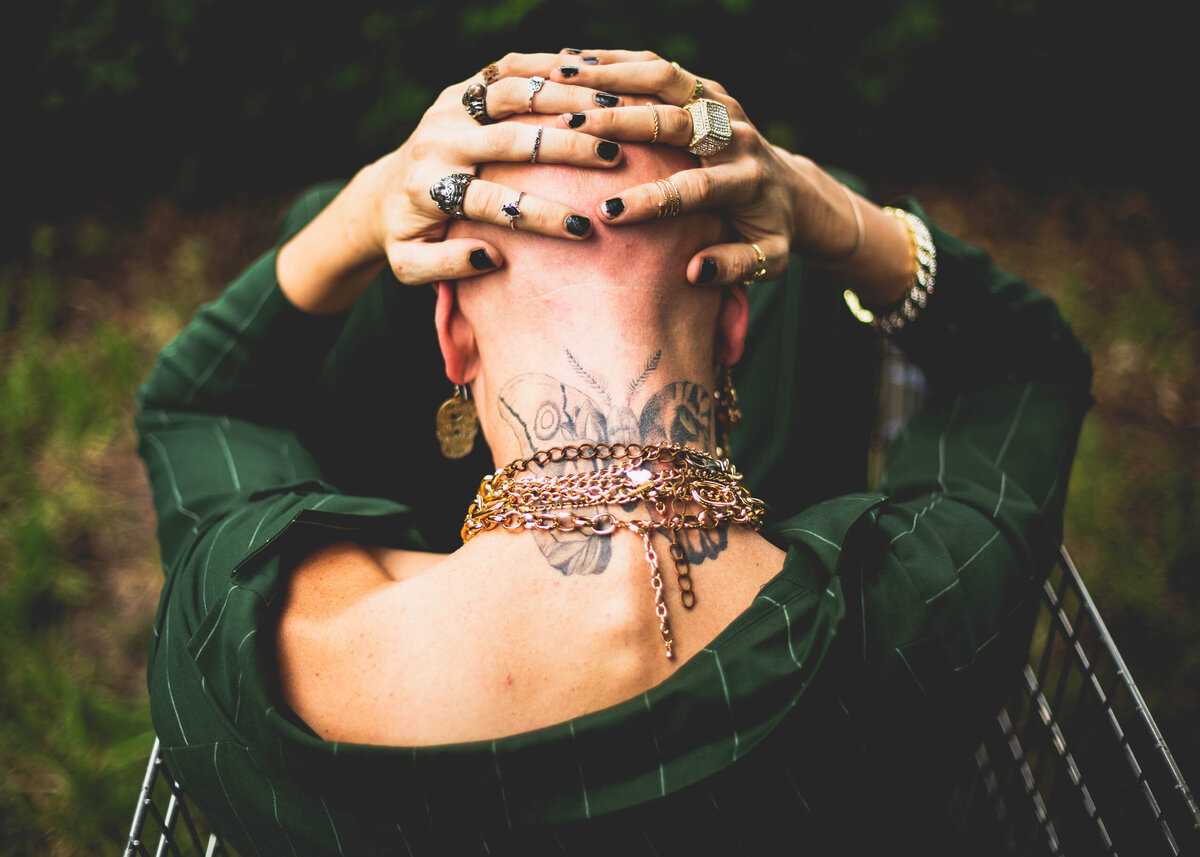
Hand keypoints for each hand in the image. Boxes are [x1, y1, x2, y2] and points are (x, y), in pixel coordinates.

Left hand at [279, 54, 635, 310]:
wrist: (383, 191)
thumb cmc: (408, 237)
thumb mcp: (410, 266)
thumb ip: (447, 267)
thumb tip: (492, 256)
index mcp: (428, 188)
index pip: (490, 201)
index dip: (538, 215)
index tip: (581, 229)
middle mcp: (438, 141)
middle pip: (508, 138)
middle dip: (564, 147)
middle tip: (612, 156)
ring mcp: (450, 108)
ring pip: (511, 93)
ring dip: (563, 99)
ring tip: (611, 108)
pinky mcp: (461, 89)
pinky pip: (508, 71)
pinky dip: (548, 69)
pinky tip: (588, 77)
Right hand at [543, 49, 911, 298]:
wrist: (792, 191)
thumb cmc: (769, 233)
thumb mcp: (767, 261)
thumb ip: (735, 267)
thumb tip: (694, 271)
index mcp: (747, 182)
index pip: (697, 187)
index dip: (653, 199)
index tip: (609, 214)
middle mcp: (737, 137)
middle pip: (679, 121)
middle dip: (625, 123)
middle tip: (574, 128)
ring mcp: (724, 106)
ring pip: (668, 80)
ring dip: (615, 76)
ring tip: (563, 77)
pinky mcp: (709, 90)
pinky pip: (662, 70)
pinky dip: (620, 63)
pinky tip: (578, 65)